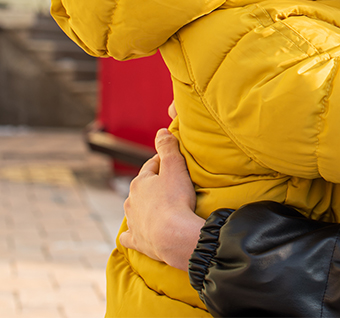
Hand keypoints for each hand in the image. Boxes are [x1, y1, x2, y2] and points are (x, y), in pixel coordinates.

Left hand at [119, 128, 203, 272]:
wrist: (173, 236)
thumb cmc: (175, 200)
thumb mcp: (175, 167)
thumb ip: (167, 147)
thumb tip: (161, 131)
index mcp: (139, 183)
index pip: (151, 166)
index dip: (163, 162)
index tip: (175, 162)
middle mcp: (131, 201)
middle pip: (142, 188)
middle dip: (154, 185)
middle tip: (171, 185)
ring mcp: (133, 222)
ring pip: (134, 210)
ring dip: (144, 207)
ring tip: (159, 208)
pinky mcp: (137, 241)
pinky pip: (129, 236)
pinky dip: (131, 234)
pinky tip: (132, 235)